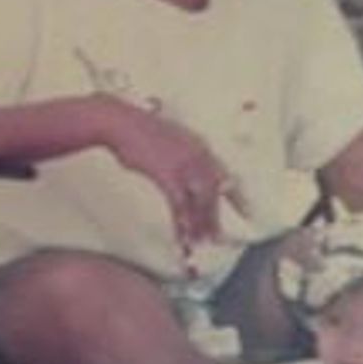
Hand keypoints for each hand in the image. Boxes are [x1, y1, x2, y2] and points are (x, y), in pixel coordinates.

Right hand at [95, 94, 248, 244]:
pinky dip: (181, 221)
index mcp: (200, 147)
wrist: (120, 122)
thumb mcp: (170, 139)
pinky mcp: (168, 174)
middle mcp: (198, 156)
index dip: (233, 197)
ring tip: (199, 241)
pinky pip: (179, 204)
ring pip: (199, 201)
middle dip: (213, 218)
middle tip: (215, 237)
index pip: (223, 176)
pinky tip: (181, 233)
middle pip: (212, 193)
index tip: (241, 213)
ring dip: (199, 225)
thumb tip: (185, 174)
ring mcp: (184, 165)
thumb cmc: (139, 131)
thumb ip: (183, 155)